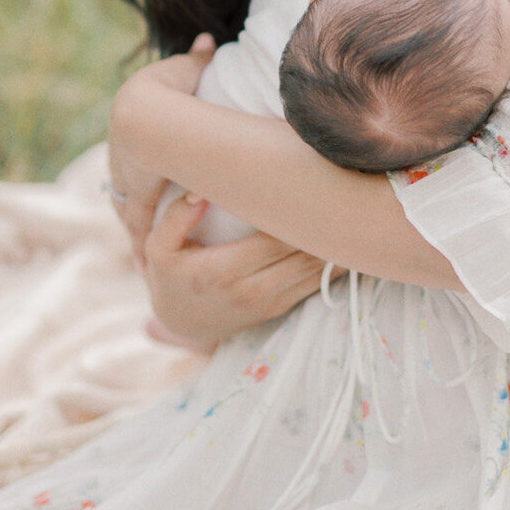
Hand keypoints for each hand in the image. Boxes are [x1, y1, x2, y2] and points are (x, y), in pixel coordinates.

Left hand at [107, 34, 214, 259]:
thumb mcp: (183, 74)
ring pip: (133, 223)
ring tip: (152, 263)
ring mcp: (129, 193)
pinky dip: (145, 255)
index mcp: (133, 141)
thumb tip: (206, 39)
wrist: (145, 117)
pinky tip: (149, 274)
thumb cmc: (164, 93)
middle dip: (139, 212)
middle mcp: (126, 171)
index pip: (136, 167)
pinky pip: (140, 239)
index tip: (151, 189)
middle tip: (150, 232)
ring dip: (143, 239)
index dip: (146, 178)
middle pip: (130, 197)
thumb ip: (196, 60)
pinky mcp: (138, 210)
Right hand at [141, 194, 337, 353]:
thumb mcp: (158, 249)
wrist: (181, 324)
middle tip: (342, 191)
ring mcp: (269, 302)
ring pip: (317, 272)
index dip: (300, 214)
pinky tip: (344, 239)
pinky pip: (316, 285)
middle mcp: (251, 290)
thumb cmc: (171, 277)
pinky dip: (334, 264)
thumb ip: (174, 218)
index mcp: (222, 270)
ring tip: (351, 212)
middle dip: (325, 226)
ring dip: (336, 245)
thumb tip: (198, 191)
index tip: (313, 185)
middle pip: (304, 255)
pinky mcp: (281, 308)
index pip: (275, 239)